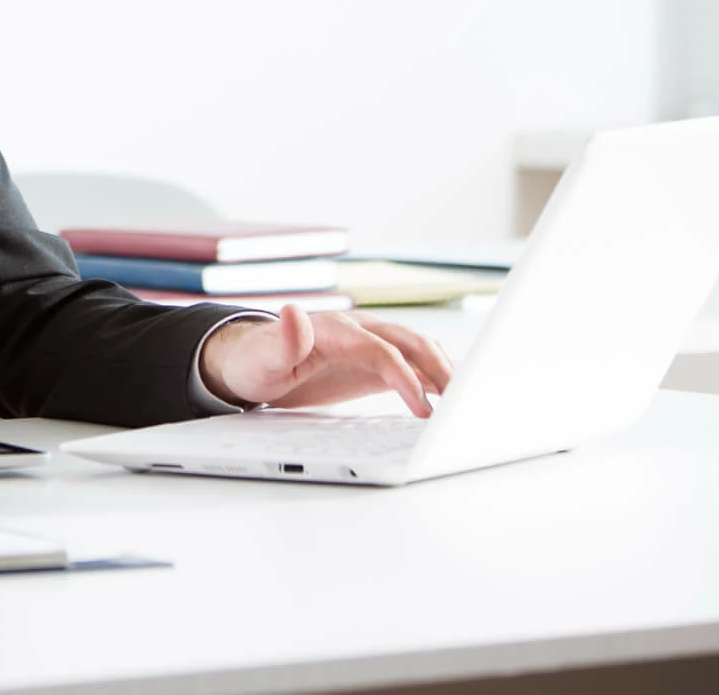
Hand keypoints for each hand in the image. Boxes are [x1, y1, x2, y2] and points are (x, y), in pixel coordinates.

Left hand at [197, 307, 453, 415]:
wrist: (250, 361)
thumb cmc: (255, 362)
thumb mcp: (261, 358)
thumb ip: (282, 339)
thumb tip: (293, 312)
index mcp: (333, 329)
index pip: (379, 349)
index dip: (403, 375)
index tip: (422, 407)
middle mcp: (356, 330)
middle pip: (408, 343)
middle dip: (438, 369)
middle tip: (462, 403)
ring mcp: (367, 343)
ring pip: (416, 350)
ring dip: (442, 370)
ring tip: (468, 400)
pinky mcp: (371, 361)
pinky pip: (410, 364)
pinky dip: (433, 377)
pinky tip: (451, 396)